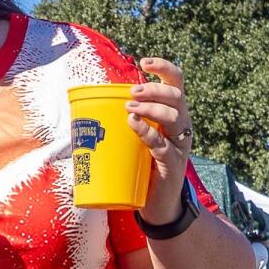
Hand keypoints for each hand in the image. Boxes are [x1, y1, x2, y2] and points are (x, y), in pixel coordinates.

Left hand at [130, 57, 194, 227]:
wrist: (158, 206)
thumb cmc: (144, 168)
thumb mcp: (136, 140)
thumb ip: (124, 124)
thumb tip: (86, 112)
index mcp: (174, 115)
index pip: (176, 83)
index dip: (164, 68)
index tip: (144, 62)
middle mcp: (181, 126)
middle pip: (176, 96)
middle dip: (154, 89)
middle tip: (132, 91)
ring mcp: (180, 145)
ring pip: (173, 117)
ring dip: (151, 108)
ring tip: (130, 107)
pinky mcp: (173, 164)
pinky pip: (162, 144)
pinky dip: (147, 132)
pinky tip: (134, 125)